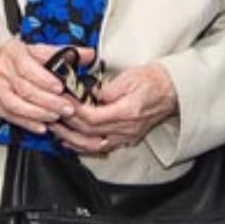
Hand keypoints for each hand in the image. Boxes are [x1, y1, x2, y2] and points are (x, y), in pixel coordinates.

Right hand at [0, 40, 87, 133]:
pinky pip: (9, 115)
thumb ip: (62, 53)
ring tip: (55, 117)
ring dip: (38, 113)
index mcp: (13, 52)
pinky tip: (40, 126)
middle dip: (48, 100)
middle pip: (24, 88)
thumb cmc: (14, 57)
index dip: (44, 79)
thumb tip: (89, 54)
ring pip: (15, 104)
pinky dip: (26, 122)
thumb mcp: (35, 49)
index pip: (28, 67)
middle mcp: (2, 69)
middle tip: (66, 108)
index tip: (60, 87)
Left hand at [54, 63, 176, 155]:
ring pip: (93, 145)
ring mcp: (126, 135)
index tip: (62, 101)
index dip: (74, 111)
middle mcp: (126, 128)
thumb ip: (108, 89)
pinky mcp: (125, 137)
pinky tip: (71, 141)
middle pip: (89, 133)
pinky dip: (83, 146)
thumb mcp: (130, 77)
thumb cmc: (153, 80)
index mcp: (127, 112)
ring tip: (56, 129)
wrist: (173, 90)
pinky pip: (101, 147)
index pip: (93, 118)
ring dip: (72, 139)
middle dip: (67, 124)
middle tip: (51, 114)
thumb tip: (91, 94)